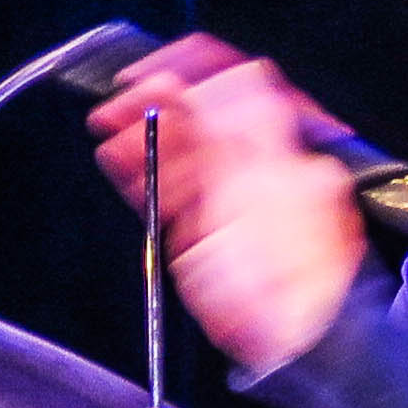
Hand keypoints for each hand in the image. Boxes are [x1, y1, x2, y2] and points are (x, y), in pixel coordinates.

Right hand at [87, 51, 368, 378]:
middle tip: (118, 101)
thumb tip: (203, 83)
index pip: (238, 85)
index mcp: (286, 147)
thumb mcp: (267, 188)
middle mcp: (259, 168)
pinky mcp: (207, 232)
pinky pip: (171, 191)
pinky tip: (120, 161)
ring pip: (181, 153)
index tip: (153, 68)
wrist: (295, 340)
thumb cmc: (299, 277)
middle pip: (202, 117)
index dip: (194, 69)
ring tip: (108, 127)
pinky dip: (143, 172)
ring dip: (142, 135)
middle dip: (156, 102)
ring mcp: (231, 200)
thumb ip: (232, 132)